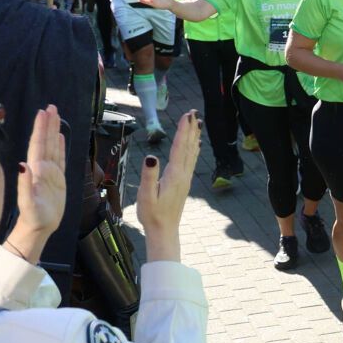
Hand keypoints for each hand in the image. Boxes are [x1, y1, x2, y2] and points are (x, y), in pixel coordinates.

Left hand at [7, 105, 66, 258]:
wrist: (39, 228)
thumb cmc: (33, 217)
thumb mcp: (28, 203)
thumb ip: (25, 184)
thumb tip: (23, 165)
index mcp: (35, 170)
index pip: (38, 145)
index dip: (40, 129)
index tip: (43, 113)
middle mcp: (41, 168)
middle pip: (45, 141)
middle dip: (47, 124)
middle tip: (51, 107)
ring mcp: (49, 173)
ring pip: (52, 146)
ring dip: (53, 131)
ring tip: (55, 116)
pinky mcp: (57, 179)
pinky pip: (59, 158)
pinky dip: (59, 146)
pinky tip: (60, 137)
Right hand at [136, 111, 199, 259]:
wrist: (164, 230)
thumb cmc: (152, 214)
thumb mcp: (146, 196)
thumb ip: (149, 176)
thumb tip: (151, 157)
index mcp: (174, 176)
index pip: (180, 148)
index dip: (183, 130)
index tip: (187, 116)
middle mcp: (183, 175)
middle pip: (189, 147)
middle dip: (191, 129)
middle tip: (194, 112)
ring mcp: (185, 179)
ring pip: (192, 153)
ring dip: (194, 136)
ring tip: (197, 123)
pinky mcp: (184, 183)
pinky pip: (191, 161)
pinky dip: (194, 149)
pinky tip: (196, 145)